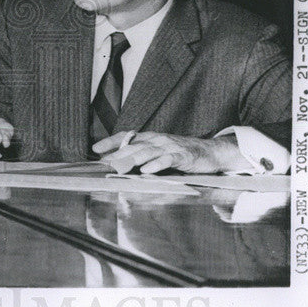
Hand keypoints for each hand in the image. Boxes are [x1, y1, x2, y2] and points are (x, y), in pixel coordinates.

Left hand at [92, 131, 245, 173]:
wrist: (211, 152)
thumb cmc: (182, 154)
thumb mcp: (160, 152)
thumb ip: (143, 156)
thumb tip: (120, 164)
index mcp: (151, 138)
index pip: (127, 136)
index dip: (111, 141)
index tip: (96, 148)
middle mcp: (158, 140)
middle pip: (134, 145)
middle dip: (117, 153)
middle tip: (104, 163)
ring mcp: (170, 147)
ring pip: (148, 152)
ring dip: (132, 159)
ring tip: (119, 167)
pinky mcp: (182, 156)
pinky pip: (167, 159)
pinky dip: (156, 164)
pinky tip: (147, 170)